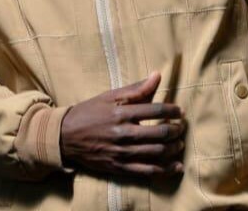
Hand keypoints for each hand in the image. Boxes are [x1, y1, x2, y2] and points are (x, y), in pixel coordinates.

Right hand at [60, 71, 185, 177]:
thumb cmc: (90, 112)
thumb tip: (157, 75)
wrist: (65, 137)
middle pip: (159, 133)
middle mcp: (123, 134)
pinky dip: (165, 170)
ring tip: (179, 143)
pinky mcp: (119, 168)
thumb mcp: (111, 96)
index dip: (172, 110)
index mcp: (121, 113)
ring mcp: (121, 153)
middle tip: (181, 127)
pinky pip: (147, 172)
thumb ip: (136, 88)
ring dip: (173, 148)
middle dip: (175, 130)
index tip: (179, 111)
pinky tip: (176, 166)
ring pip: (156, 153)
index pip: (155, 110)